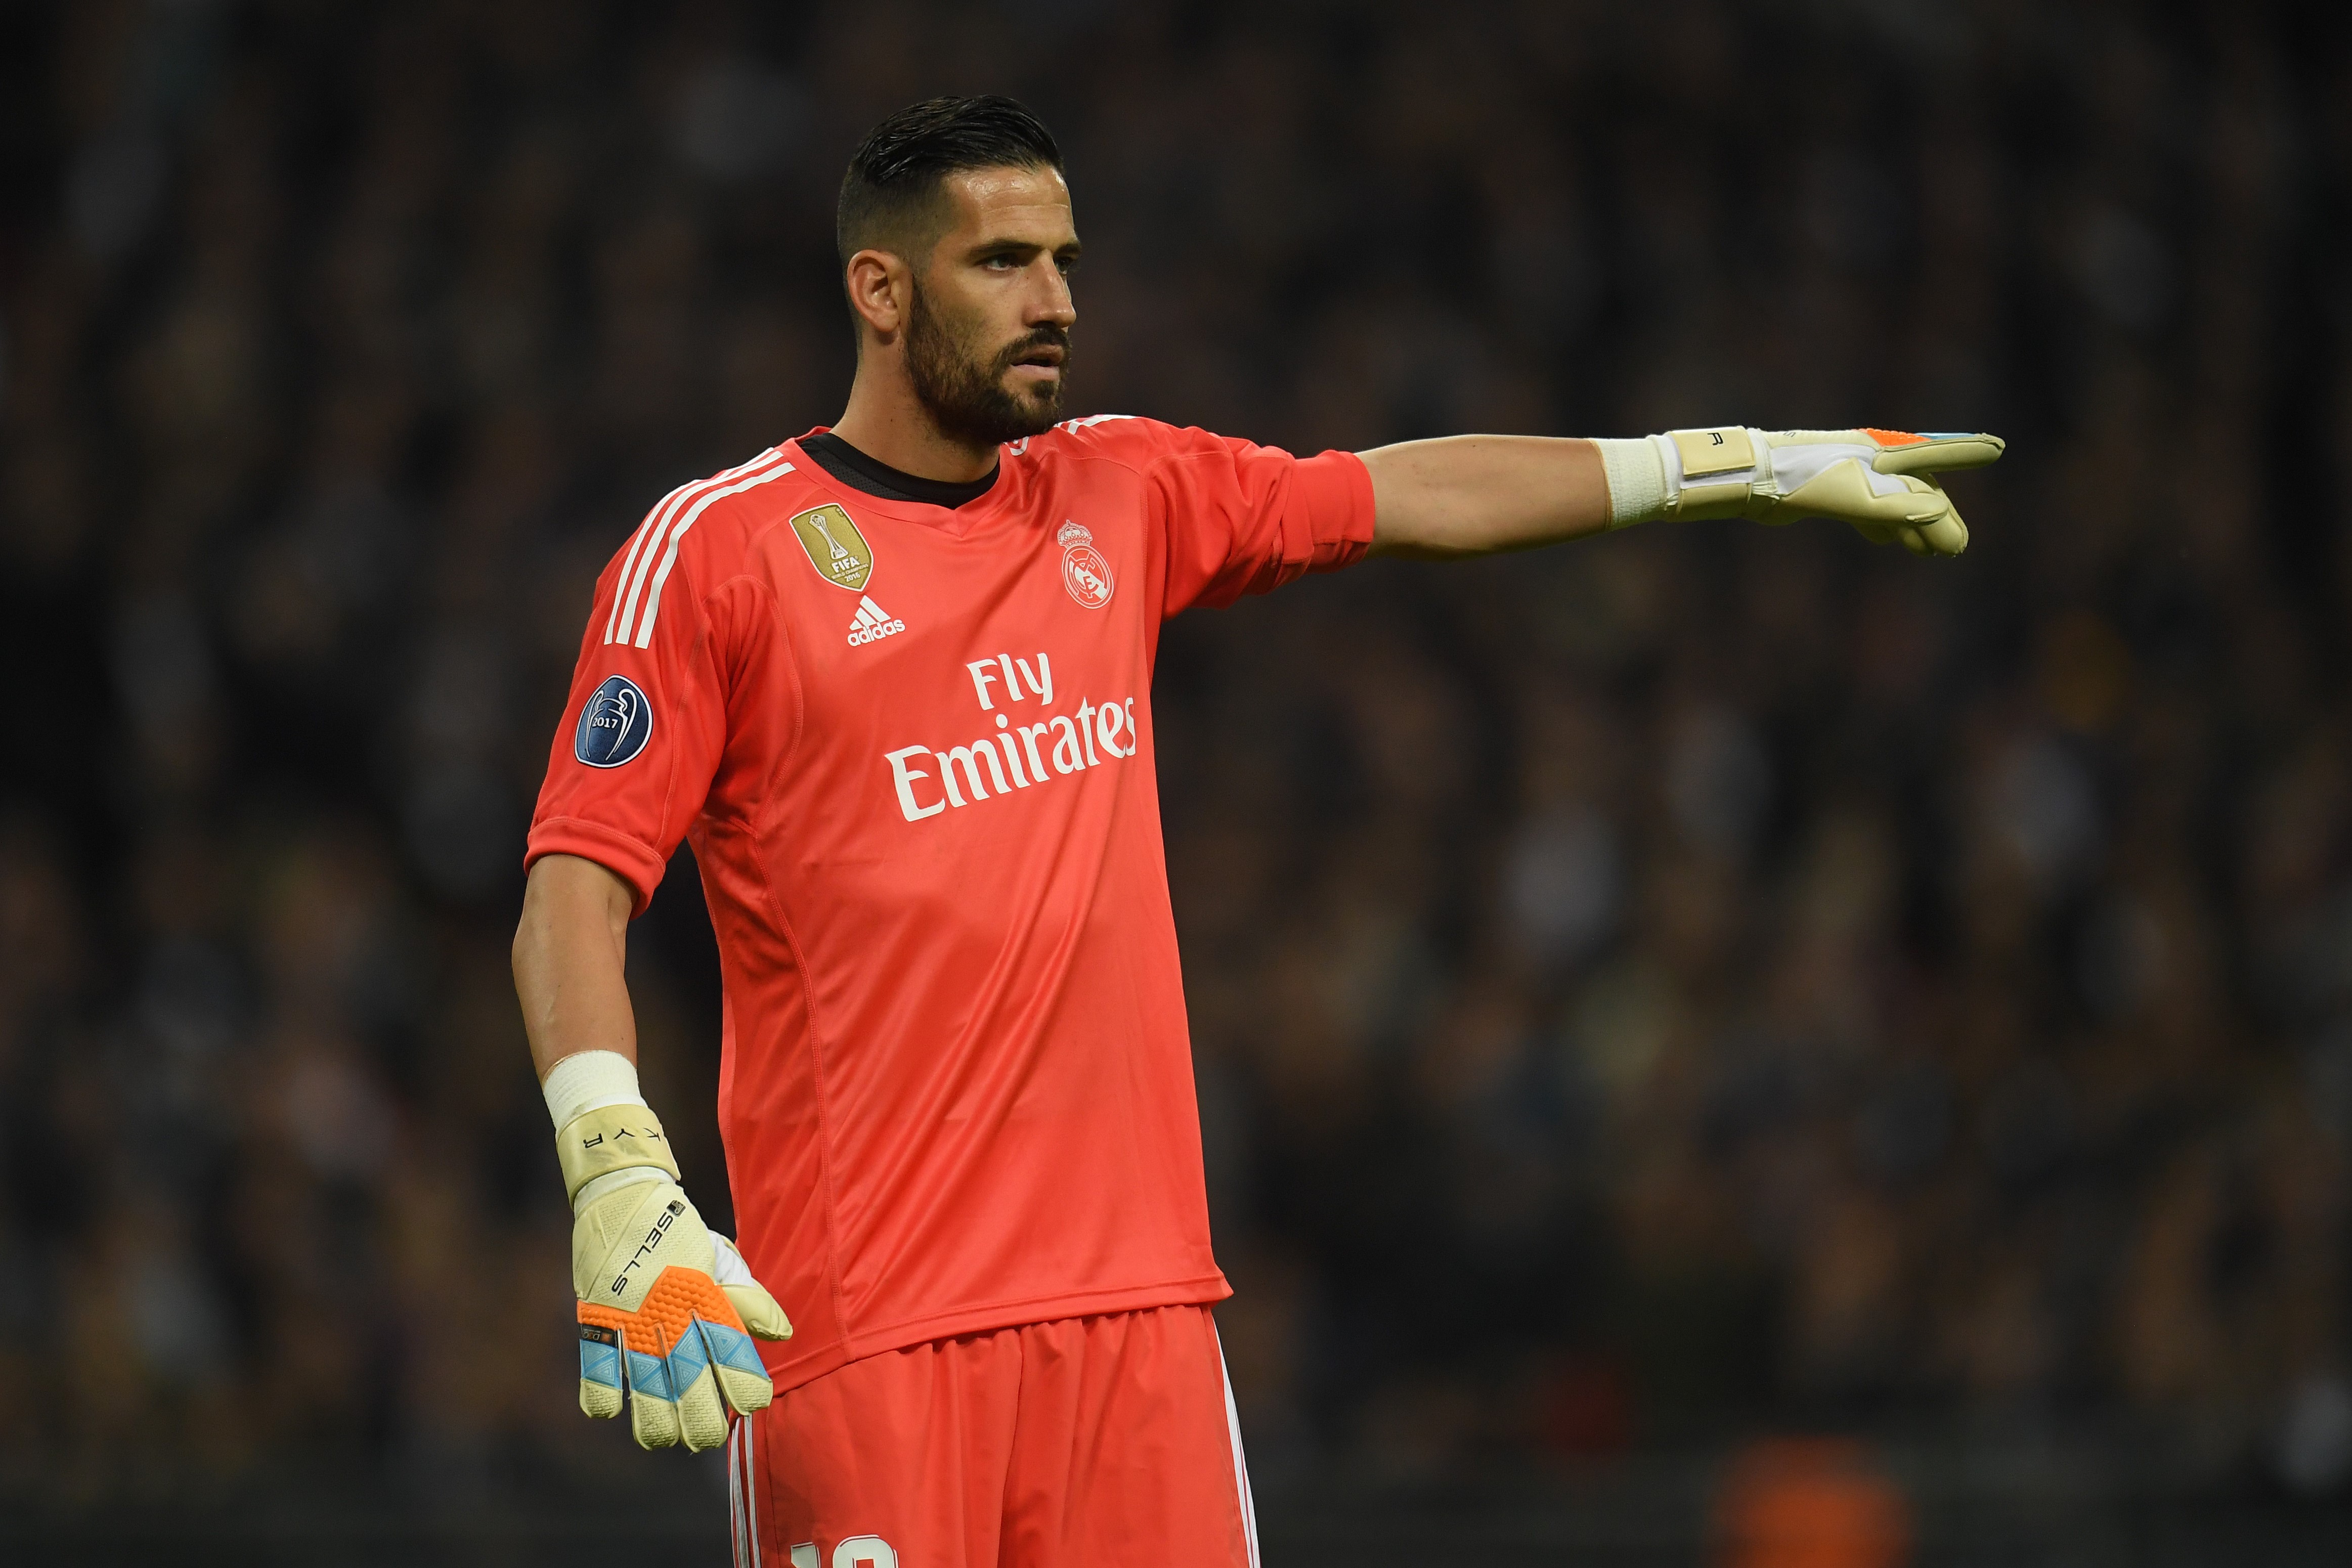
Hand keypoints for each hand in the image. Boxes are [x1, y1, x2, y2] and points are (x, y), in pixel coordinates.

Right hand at [572, 1171, 792, 1451]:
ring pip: (646, 1390)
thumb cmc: (678, 1231)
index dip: (746, 1386)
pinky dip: (603, 1397)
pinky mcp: (597, 1319)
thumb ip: (748, 1299)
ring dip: (656, 1423)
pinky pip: (597, 1371)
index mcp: (706, 1296)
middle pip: (691, 1384)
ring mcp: (631, 1319)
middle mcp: (671, 1313)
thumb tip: (781, 1334)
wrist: (622, 1193)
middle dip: (702, 1422)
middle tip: (707, 1437)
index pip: (734, 1353)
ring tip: (665, 1438)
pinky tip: (614, 1410)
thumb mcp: (719, 1258)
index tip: (753, 1404)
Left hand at [1663, 426, 2004, 555]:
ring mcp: (1853, 476)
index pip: (1935, 457)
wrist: (1757, 479)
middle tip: (1956, 547)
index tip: (1997, 448)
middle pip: (1917, 490)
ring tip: (1930, 553)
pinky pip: (1868, 510)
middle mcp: (1874, 460)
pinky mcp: (1831, 492)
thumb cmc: (1808, 481)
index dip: (1965, 453)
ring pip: (1894, 503)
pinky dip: (1883, 526)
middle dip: (1939, 518)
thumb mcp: (1860, 497)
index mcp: (1886, 454)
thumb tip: (1941, 516)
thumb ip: (1901, 508)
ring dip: (1912, 527)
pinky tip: (1886, 540)